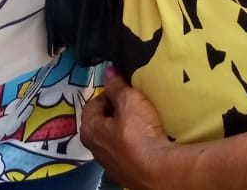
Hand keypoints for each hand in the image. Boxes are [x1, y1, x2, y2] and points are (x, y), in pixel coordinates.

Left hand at [81, 68, 173, 189]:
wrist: (157, 170)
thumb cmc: (138, 132)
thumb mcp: (129, 100)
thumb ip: (117, 86)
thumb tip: (107, 71)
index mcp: (89, 130)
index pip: (93, 104)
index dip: (108, 93)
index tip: (123, 89)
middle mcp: (94, 150)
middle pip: (102, 122)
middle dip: (115, 111)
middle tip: (132, 103)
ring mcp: (110, 165)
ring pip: (114, 139)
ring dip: (124, 128)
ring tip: (141, 120)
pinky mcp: (125, 174)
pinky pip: (126, 152)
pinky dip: (132, 144)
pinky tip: (145, 140)